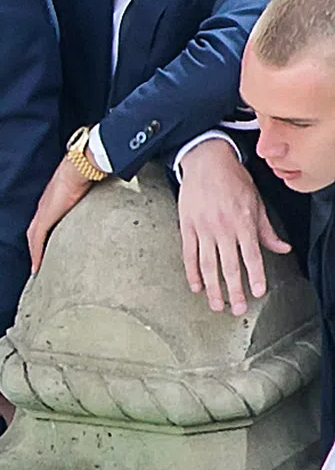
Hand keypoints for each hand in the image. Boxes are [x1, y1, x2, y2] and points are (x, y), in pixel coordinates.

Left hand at [27, 157, 96, 273]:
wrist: (79, 168)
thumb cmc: (84, 176)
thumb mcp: (86, 193)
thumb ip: (89, 201)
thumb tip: (105, 206)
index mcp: (52, 202)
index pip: (43, 223)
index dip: (42, 238)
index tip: (45, 250)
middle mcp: (44, 207)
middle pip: (34, 232)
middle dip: (35, 248)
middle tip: (39, 265)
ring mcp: (43, 212)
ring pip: (33, 238)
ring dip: (34, 253)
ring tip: (38, 269)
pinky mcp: (45, 217)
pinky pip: (37, 240)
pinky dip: (36, 253)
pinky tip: (37, 266)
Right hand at [177, 138, 291, 313]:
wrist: (206, 160)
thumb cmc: (232, 178)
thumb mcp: (256, 202)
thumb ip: (267, 229)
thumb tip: (282, 248)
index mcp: (242, 222)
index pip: (251, 256)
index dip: (255, 277)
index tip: (258, 293)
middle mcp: (223, 228)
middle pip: (228, 266)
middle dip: (233, 291)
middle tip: (237, 309)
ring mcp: (203, 228)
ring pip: (207, 264)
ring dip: (212, 287)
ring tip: (216, 304)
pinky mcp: (187, 225)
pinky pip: (189, 253)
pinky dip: (191, 271)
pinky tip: (195, 285)